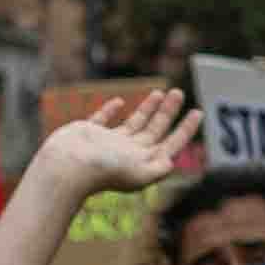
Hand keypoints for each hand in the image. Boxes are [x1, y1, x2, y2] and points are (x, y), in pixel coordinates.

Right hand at [31, 87, 195, 198]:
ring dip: (148, 109)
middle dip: (168, 112)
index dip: (186, 130)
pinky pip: (104, 119)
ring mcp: (108, 143)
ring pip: (134, 123)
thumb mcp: (138, 172)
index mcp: (142, 162)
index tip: (198, 112)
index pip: (170, 145)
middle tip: (178, 92)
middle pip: (155, 130)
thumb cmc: (102, 170)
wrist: (66, 167)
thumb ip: (157, 167)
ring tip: (161, 92)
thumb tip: (171, 161)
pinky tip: (121, 102)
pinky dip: (113, 110)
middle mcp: (127, 153)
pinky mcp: (89, 133)